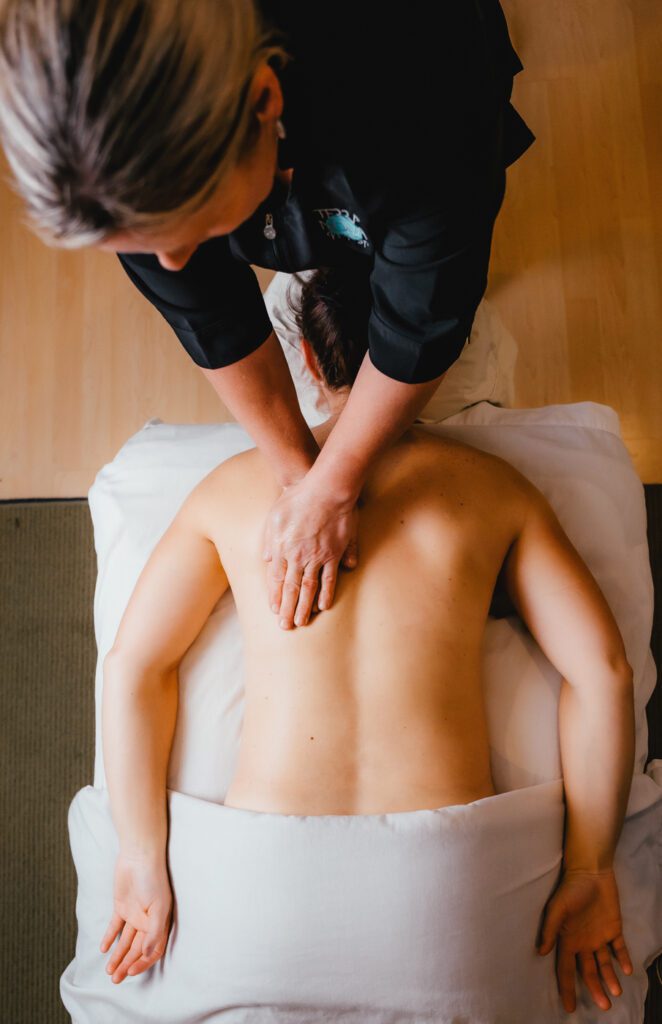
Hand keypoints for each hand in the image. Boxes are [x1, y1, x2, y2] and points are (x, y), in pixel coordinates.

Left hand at [100, 852, 172, 983]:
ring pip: (125, 941)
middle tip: (115, 979)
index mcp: (160, 923)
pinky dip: (110, 938)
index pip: (152, 950)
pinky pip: (115, 927)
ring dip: (117, 956)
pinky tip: (103, 949)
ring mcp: (134, 914)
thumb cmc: (153, 878)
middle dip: (127, 964)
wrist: (139, 855)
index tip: (130, 971)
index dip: (142, 963)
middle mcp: (148, 921)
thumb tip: (149, 954)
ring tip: (108, 971)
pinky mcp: (122, 906)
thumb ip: (154, 931)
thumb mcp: (158, 906)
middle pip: (137, 949)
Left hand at [262, 477, 359, 628]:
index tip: (274, 610)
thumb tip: (267, 559)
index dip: (275, 595)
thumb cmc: (297, 498)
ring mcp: (316, 556)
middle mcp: (297, 556)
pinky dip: (326, 592)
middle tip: (285, 626)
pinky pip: (329, 577)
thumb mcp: (274, 517)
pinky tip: (323, 606)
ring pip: (308, 587)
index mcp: (281, 547)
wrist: (324, 488)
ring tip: (301, 622)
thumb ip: (269, 539)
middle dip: (287, 609)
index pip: (276, 578)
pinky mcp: (333, 552)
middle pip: (290, 588)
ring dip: (304, 607)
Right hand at [537, 867, 632, 1012]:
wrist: (591, 872)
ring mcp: (599, 937)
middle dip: (595, 990)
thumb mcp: (557, 908)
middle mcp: (583, 943)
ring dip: (610, 979)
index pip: (565, 970)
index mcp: (567, 940)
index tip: (569, 1008)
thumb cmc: (571, 889)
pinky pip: (619, 949)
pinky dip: (623, 960)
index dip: (567, 988)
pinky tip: (626, 970)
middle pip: (588, 972)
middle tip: (604, 1006)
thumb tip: (541, 952)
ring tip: (616, 993)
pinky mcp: (613, 929)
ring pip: (604, 965)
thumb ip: (550, 929)